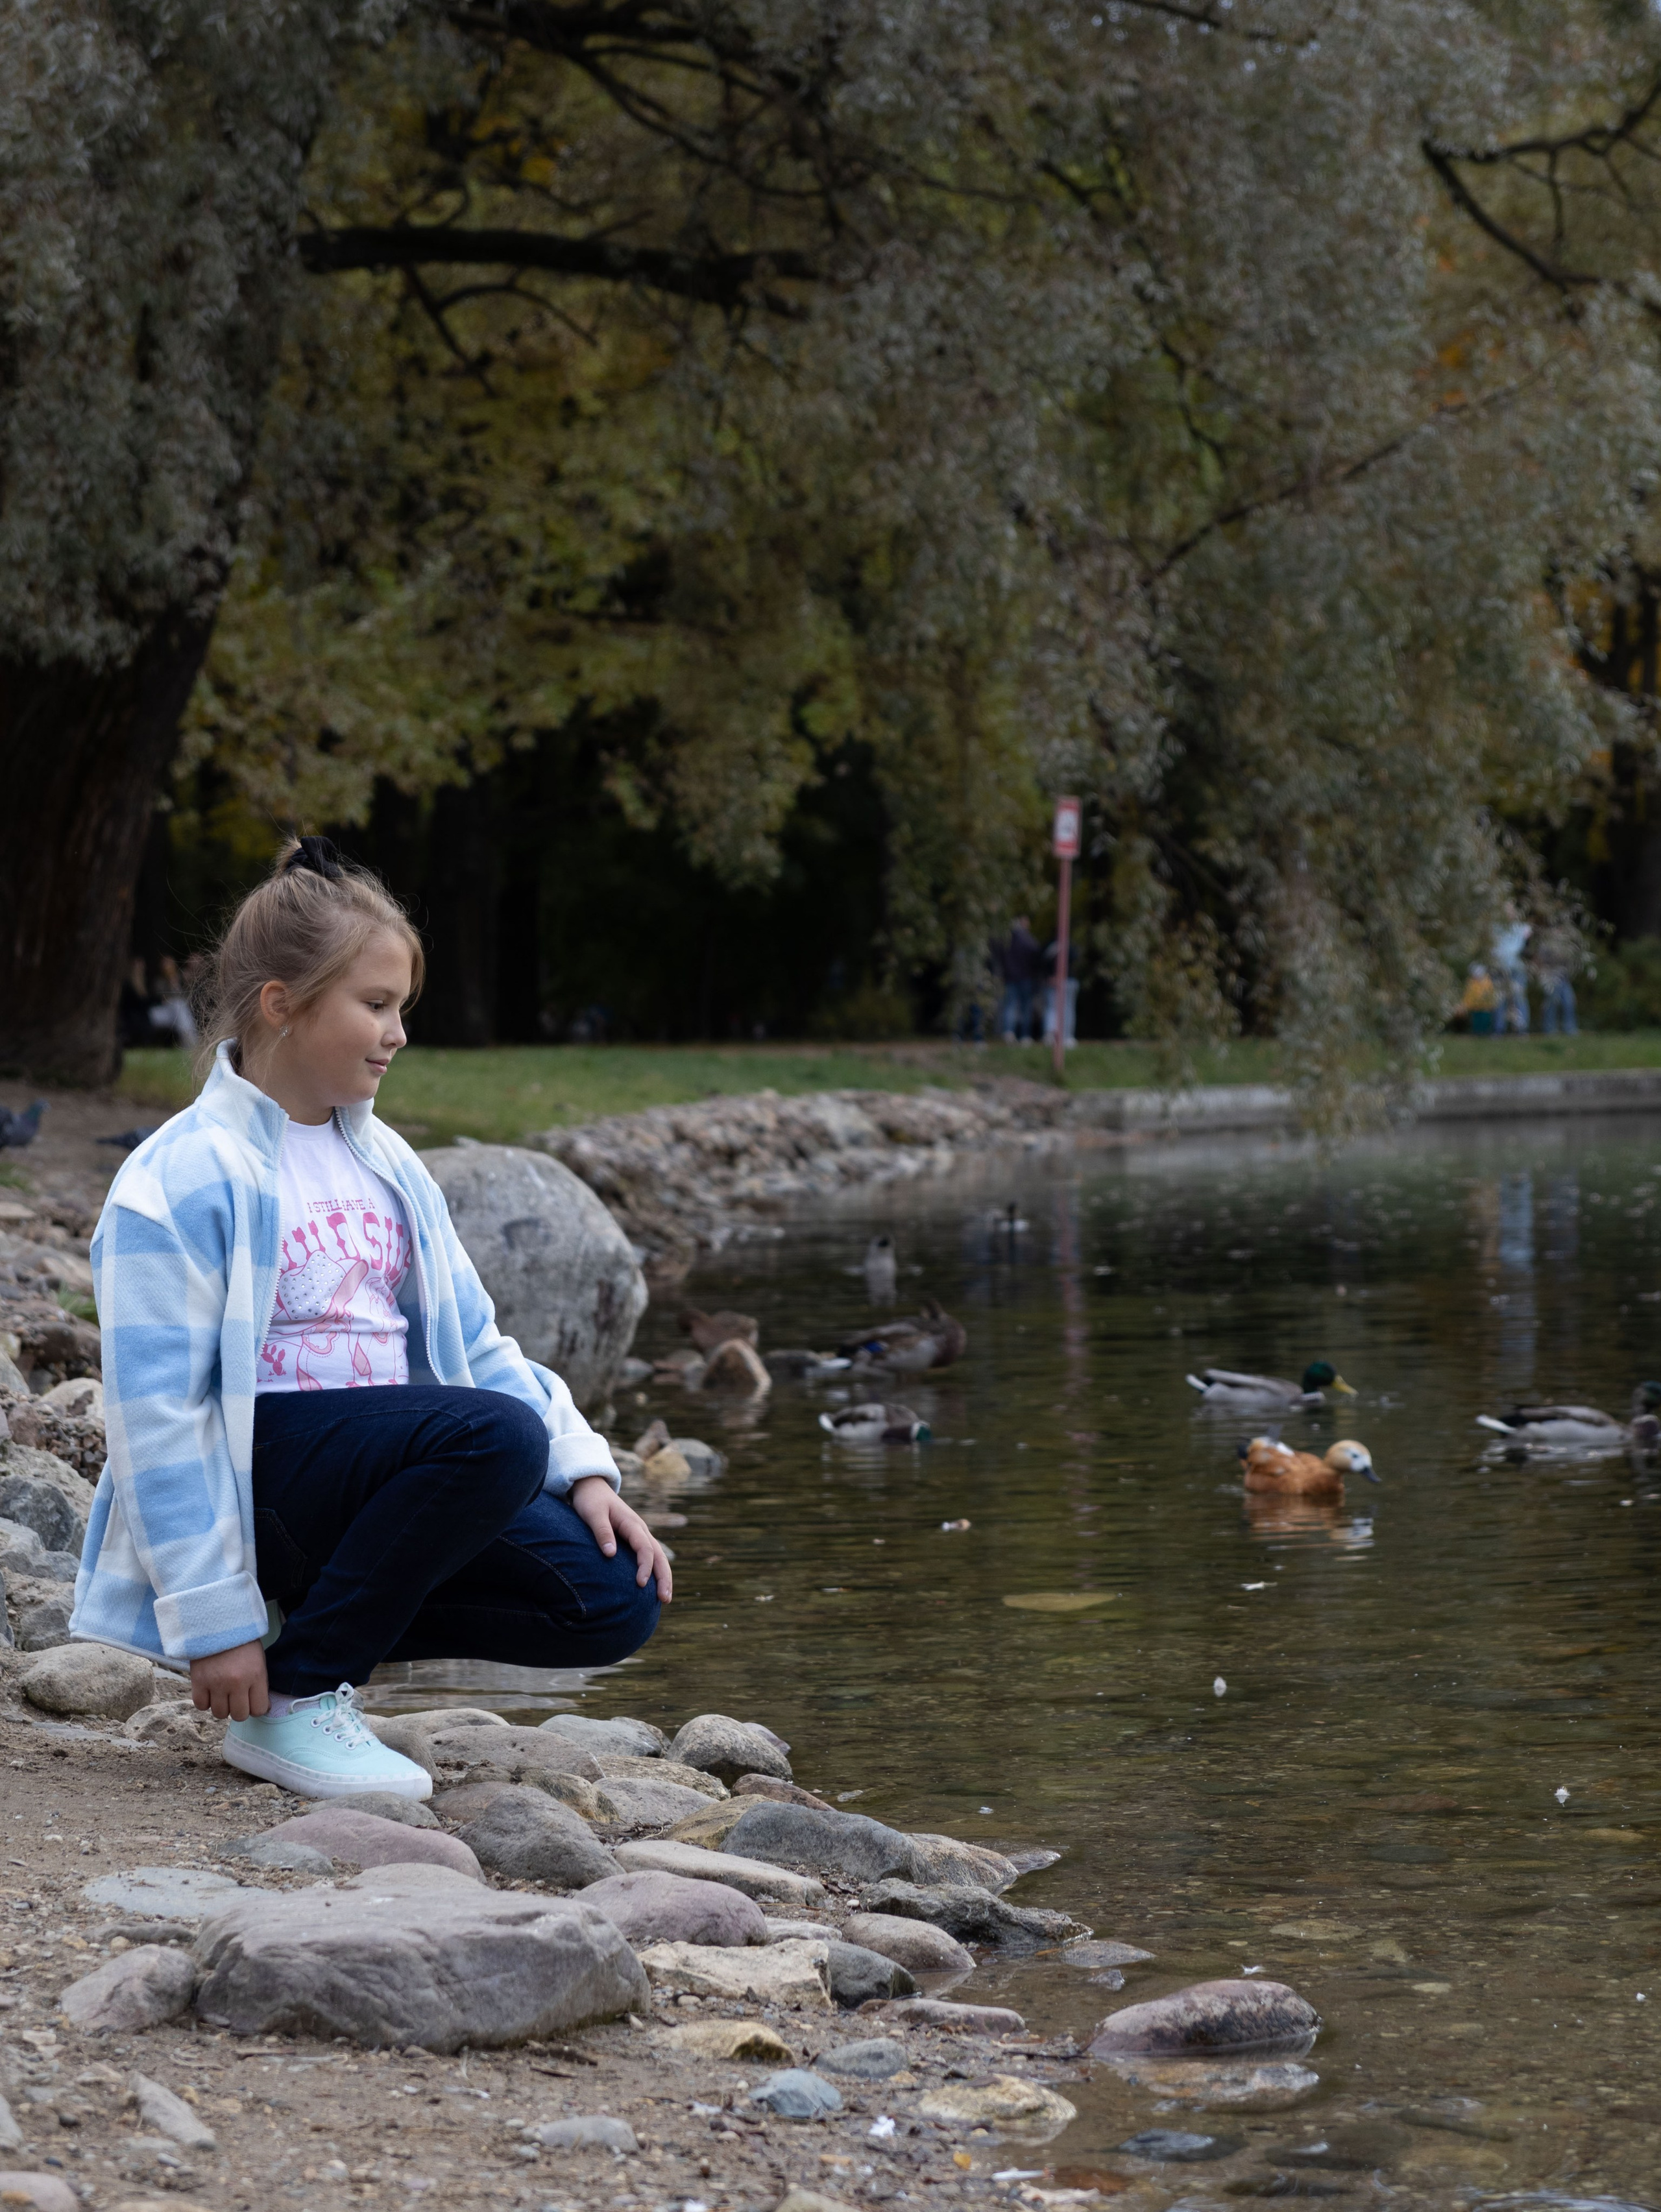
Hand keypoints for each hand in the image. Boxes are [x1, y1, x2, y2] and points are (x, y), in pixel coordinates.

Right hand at [190, 1641, 269, 1722]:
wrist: (218, 1622)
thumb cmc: (242, 1642)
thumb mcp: (259, 1660)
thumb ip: (259, 1683)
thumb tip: (261, 1707)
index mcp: (256, 1675)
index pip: (258, 1709)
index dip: (256, 1708)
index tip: (252, 1702)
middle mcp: (237, 1682)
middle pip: (239, 1715)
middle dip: (239, 1709)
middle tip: (237, 1698)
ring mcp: (216, 1683)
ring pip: (220, 1714)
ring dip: (222, 1706)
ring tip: (223, 1693)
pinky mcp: (198, 1681)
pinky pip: (201, 1706)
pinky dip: (205, 1702)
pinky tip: (210, 1691)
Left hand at [571, 1476, 673, 1602]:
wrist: (592, 1488)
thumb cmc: (591, 1501)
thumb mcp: (593, 1514)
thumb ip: (602, 1532)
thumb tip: (610, 1554)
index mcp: (632, 1524)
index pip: (645, 1548)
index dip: (645, 1566)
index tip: (641, 1584)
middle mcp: (640, 1530)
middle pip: (659, 1555)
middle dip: (664, 1577)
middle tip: (665, 1599)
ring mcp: (640, 1534)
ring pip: (659, 1556)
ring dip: (663, 1576)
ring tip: (665, 1599)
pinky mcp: (635, 1539)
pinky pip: (651, 1556)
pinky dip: (656, 1570)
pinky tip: (653, 1586)